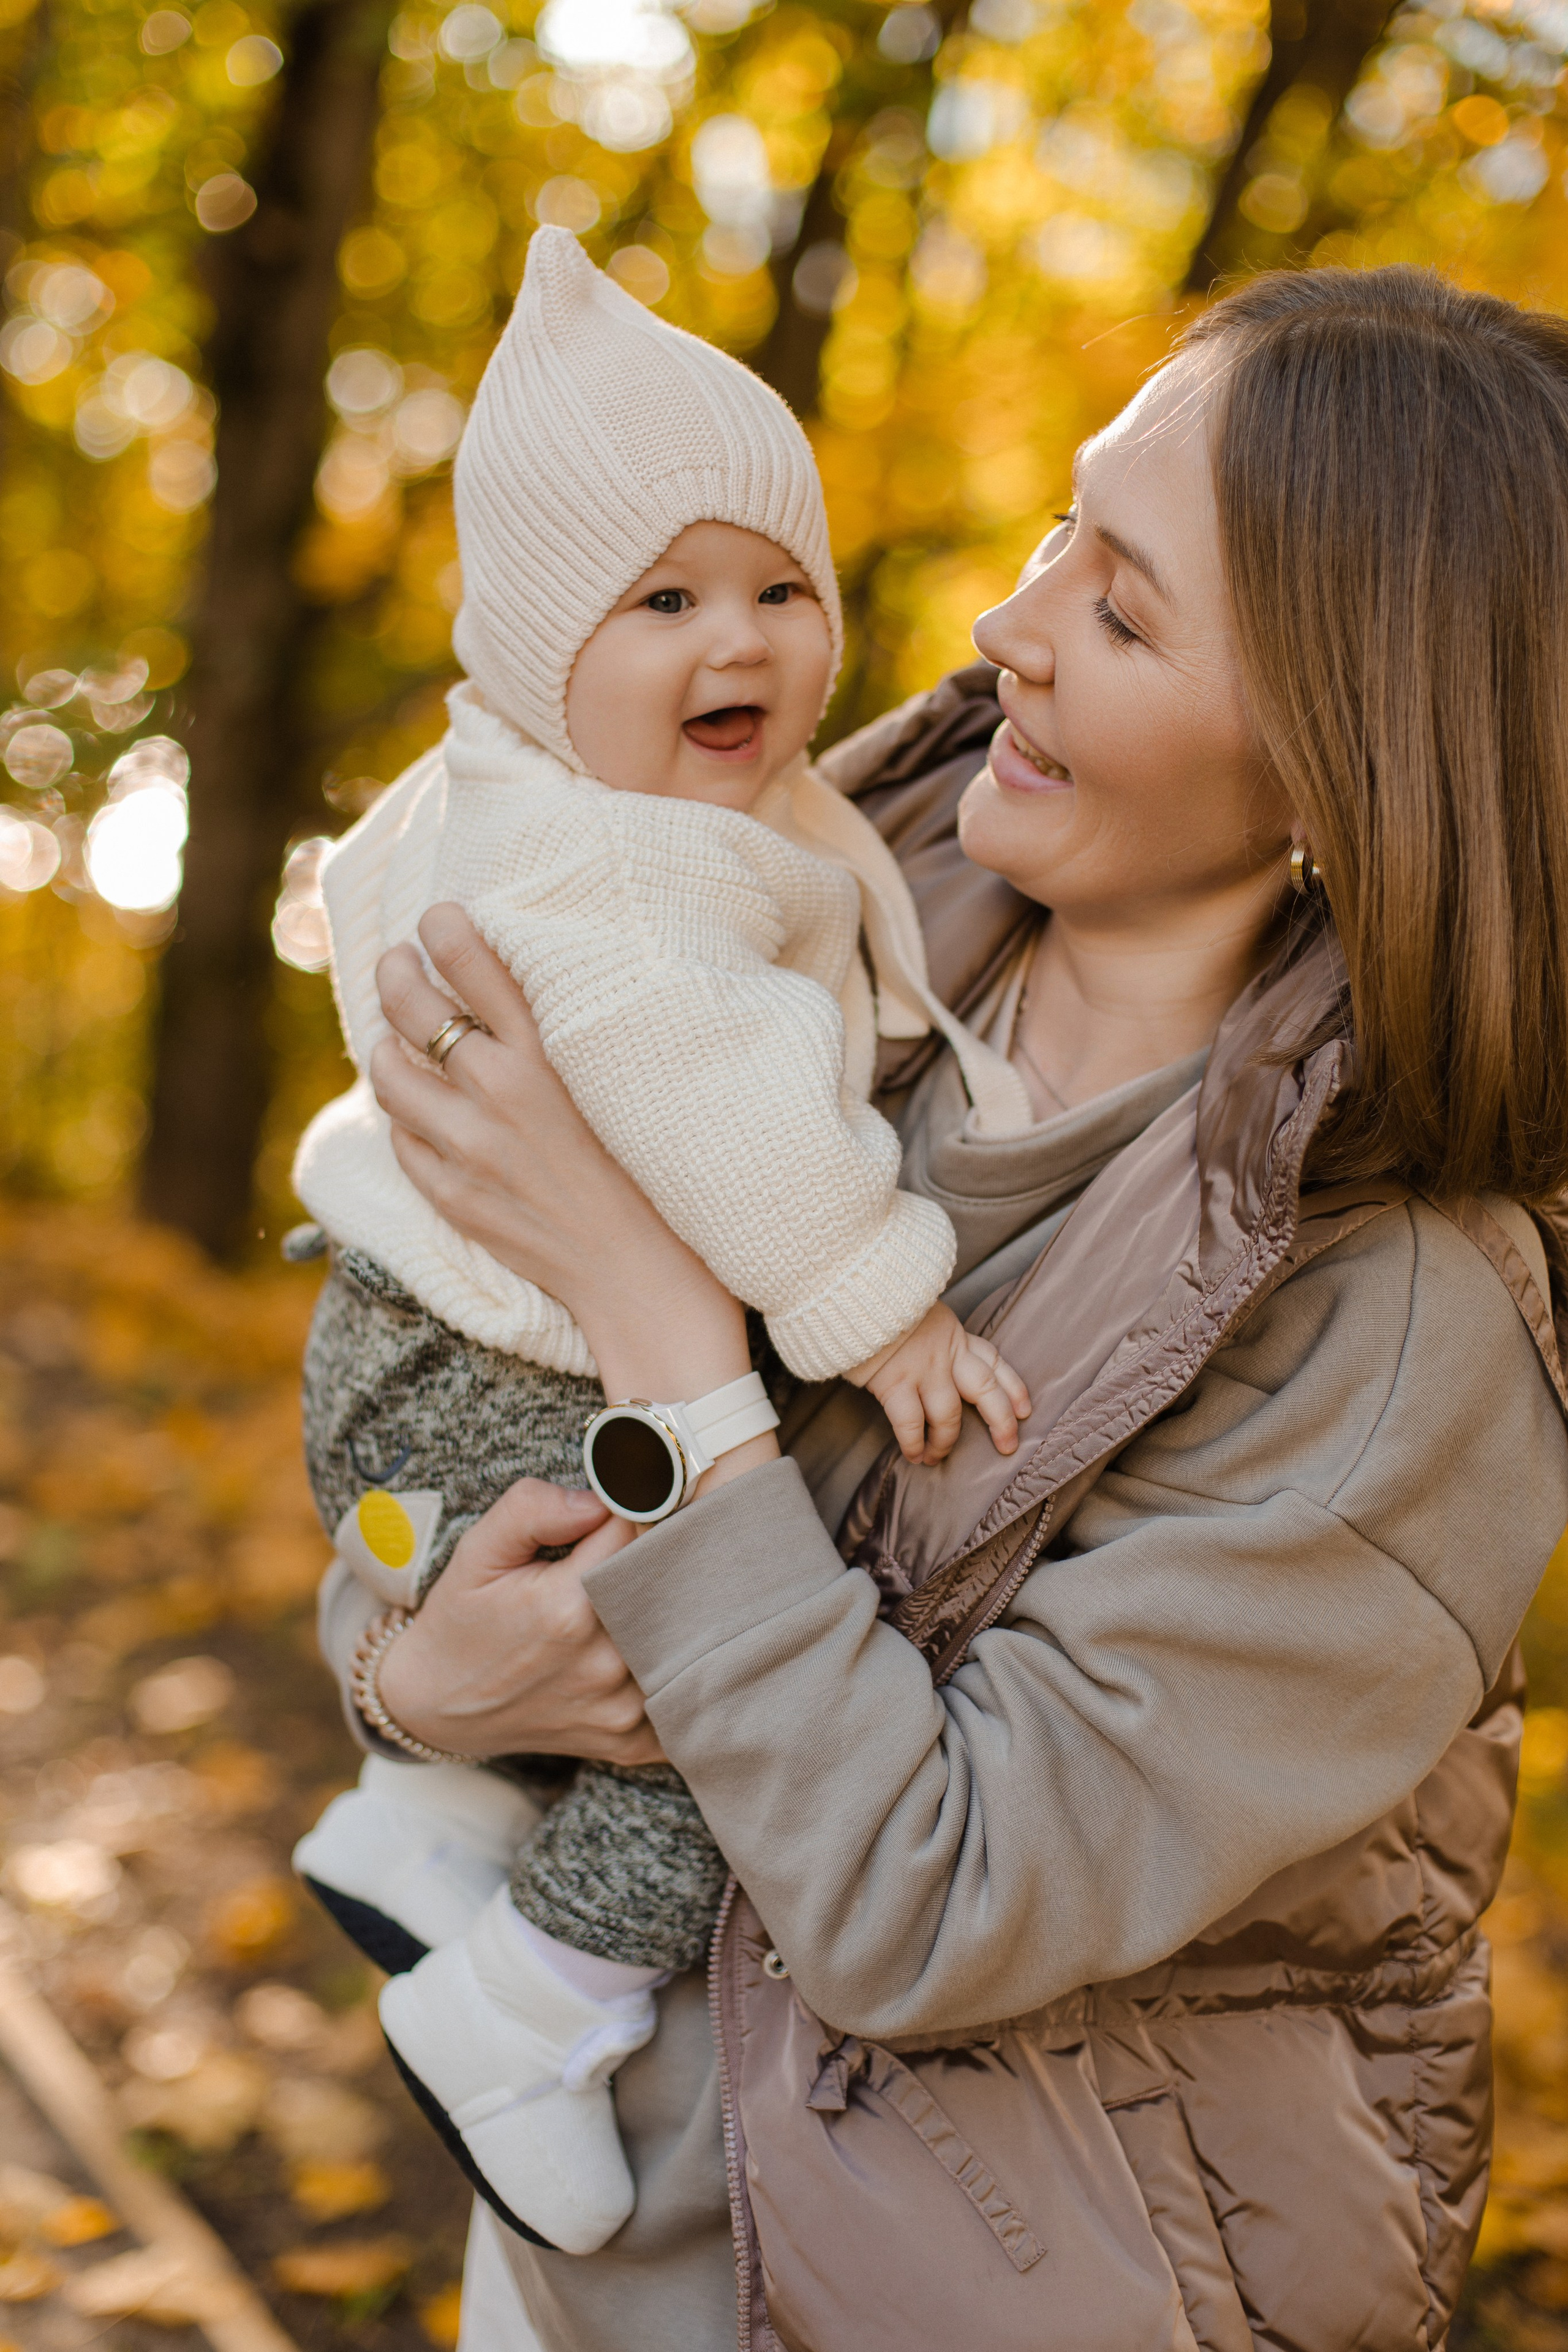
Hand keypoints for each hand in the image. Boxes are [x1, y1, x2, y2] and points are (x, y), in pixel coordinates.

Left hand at [371, 907, 773, 1489]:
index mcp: (553, 1057)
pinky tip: (420, 1111)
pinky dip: (404, 1117)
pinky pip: (402, 1138)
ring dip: (387, 1047)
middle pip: (414, 1007)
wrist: (649, 1283)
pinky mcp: (455, 1197)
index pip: (475, 963)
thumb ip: (573, 1042)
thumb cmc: (660, 1179)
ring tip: (397, 1038)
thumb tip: (527, 997)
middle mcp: (503, 1093)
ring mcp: (471, 1149)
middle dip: (397, 973)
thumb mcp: (627, 1088)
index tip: (437, 917)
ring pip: (390, 1073)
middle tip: (399, 962)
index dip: (444, 929)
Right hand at [376, 1478, 661, 1763]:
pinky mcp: (631, 1741)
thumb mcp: (479, 1550)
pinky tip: (659, 1651)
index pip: (640, 1531)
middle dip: (665, 1559)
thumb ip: (533, 1509)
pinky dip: (679, 1669)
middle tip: (648, 1549)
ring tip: (650, 1597)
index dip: (640, 1511)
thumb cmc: (462, 1622)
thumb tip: (600, 1499)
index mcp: (569, 1607)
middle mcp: (604, 1661)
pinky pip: (683, 1695)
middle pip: (674, 1584)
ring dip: (675, 1611)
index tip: (631, 1510)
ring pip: (686, 1636)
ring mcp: (622, 1707)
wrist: (439, 1705)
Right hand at [849, 1302, 1031, 1465]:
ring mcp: (921, 1368)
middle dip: (1001, 1422)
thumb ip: (929, 1332)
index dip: (1013, 1387)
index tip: (1025, 1409)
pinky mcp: (893, 1381)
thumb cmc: (879, 1297)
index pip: (993, 1362)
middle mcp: (945, 1352)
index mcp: (953, 1334)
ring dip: (945, 1442)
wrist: (855, 1286)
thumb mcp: (916, 1309)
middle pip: (986, 1391)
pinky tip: (913, 1454)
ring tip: (935, 1458)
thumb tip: (929, 1352)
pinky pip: (910, 1423)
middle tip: (1008, 1446)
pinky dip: (913, 1443)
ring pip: (949, 1415)